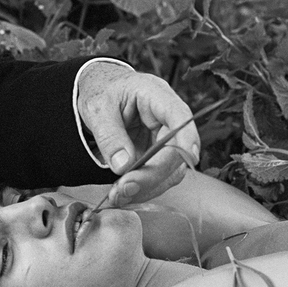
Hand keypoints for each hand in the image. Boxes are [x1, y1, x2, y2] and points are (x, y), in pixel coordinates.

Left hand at [75, 63, 199, 206]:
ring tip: (116, 195)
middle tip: (123, 189)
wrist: (98, 92)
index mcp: (155, 94)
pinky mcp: (155, 156)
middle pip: (174, 152)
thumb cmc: (101, 91)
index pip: (179, 116)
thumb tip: (124, 166)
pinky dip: (140, 189)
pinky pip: (156, 177)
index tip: (190, 158)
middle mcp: (166, 119)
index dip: (187, 138)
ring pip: (168, 171)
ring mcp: (162, 139)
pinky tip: (120, 195)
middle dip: (152, 175)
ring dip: (145, 187)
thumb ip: (109, 136)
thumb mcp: (97, 108)